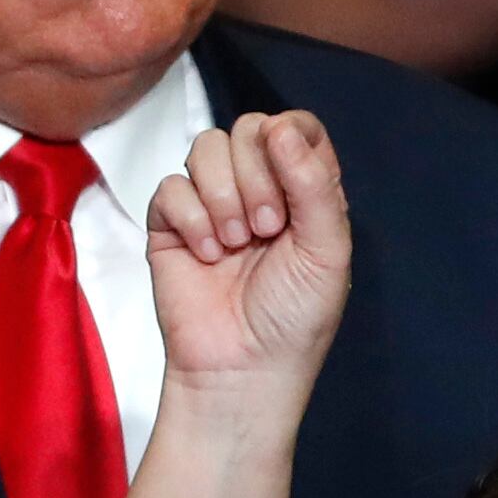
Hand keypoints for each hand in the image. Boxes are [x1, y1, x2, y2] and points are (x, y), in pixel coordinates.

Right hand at [143, 113, 352, 406]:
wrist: (242, 369)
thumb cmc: (294, 319)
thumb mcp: (327, 252)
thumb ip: (314, 185)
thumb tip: (280, 128)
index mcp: (304, 192)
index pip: (295, 127)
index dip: (289, 138)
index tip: (291, 177)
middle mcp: (259, 189)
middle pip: (248, 129)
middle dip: (256, 175)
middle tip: (266, 230)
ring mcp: (213, 204)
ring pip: (206, 148)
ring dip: (222, 194)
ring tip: (235, 244)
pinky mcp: (172, 224)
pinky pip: (170, 186)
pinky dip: (191, 218)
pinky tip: (207, 256)